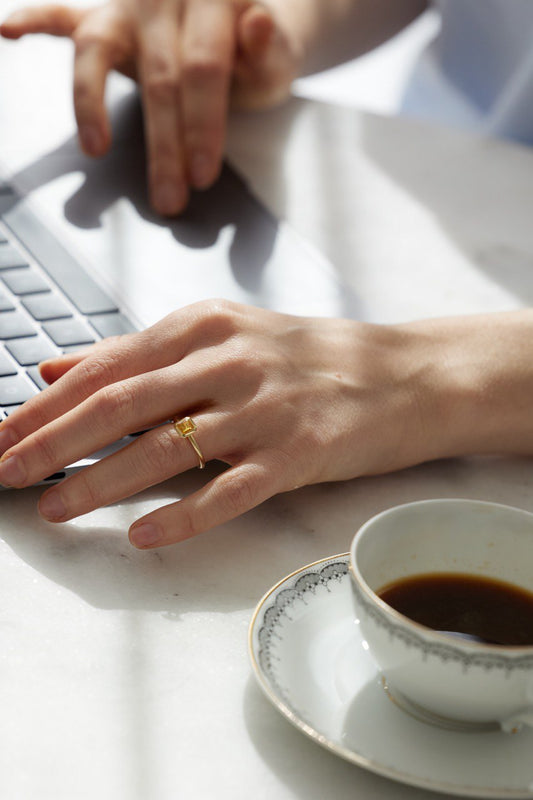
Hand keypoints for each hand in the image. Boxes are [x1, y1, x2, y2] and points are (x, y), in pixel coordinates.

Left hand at [0, 300, 431, 547]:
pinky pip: (230, 490)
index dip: (46, 405)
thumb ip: (139, 353)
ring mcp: (265, 407)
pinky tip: (142, 535)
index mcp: (204, 326)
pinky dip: (183, 513)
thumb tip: (57, 368)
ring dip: (100, 481)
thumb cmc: (309, 356)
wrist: (404, 374)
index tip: (1, 435)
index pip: (107, 366)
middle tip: (3, 473)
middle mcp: (229, 361)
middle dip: (53, 441)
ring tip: (52, 507)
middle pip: (123, 403)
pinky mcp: (298, 453)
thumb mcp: (223, 335)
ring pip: (166, 448)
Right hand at [1, 0, 298, 215]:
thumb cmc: (257, 52)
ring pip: (99, 48)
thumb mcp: (280, 55)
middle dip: (164, 144)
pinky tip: (10, 30)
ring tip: (94, 146)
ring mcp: (130, 4)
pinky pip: (65, 15)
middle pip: (159, 76)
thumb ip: (271, 47)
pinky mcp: (104, 16)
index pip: (205, 67)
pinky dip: (37, 21)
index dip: (203, 124)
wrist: (243, 24)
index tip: (202, 173)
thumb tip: (257, 21)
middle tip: (169, 195)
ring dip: (91, 103)